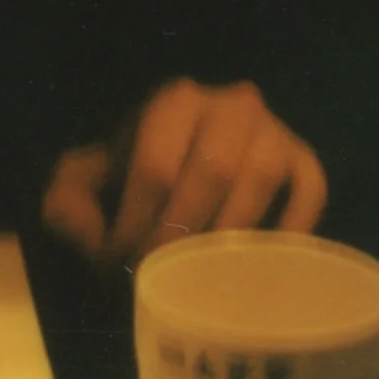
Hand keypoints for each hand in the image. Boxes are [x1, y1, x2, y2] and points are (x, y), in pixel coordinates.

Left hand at [41, 79, 327, 265]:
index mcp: (174, 101)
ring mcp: (273, 130)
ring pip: (260, 180)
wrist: (181, 168)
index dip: (135, 224)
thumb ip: (68, 204)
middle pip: (211, 171)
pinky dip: (292, 225)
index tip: (121, 265)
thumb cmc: (130, 180)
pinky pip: (310, 189)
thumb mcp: (84, 186)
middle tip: (161, 278)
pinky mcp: (303, 159)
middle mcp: (230, 104)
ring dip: (229, 236)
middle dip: (180, 234)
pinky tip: (265, 263)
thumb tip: (93, 233)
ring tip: (203, 277)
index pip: (155, 165)